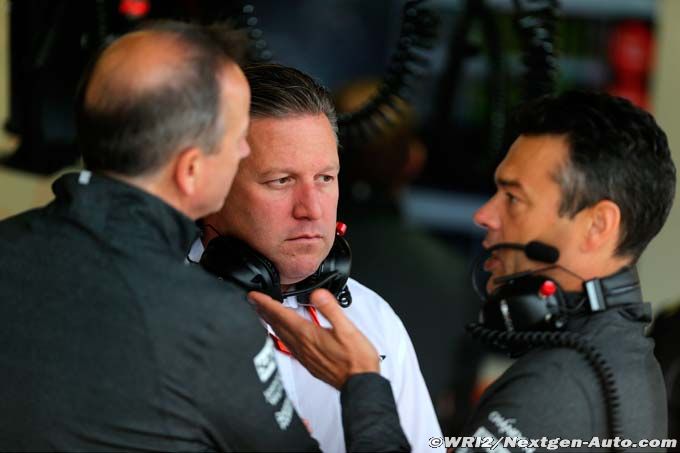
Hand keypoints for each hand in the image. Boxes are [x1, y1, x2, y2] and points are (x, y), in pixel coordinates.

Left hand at [248, 288, 379, 388]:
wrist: (359, 384)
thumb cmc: (356, 359)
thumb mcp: (348, 328)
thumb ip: (331, 309)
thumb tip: (317, 294)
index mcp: (308, 334)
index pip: (281, 315)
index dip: (266, 303)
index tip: (254, 295)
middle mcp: (302, 345)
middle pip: (276, 325)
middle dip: (263, 311)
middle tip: (252, 301)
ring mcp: (304, 355)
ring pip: (280, 335)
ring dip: (269, 323)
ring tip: (262, 313)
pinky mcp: (308, 362)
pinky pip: (287, 345)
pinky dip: (279, 335)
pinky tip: (280, 335)